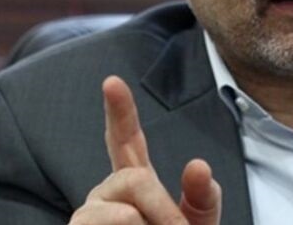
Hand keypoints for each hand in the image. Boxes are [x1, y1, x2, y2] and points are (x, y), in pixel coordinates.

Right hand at [68, 76, 221, 224]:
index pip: (125, 139)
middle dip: (163, 210)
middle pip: (133, 180)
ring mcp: (89, 212)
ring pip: (126, 211)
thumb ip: (203, 196)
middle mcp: (107, 192)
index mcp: (135, 182)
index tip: (112, 82)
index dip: (120, 111)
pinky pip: (118, 222)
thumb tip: (198, 165)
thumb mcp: (198, 221)